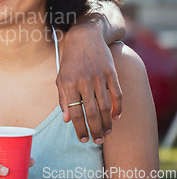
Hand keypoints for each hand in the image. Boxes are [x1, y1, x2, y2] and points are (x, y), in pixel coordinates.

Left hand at [57, 25, 121, 144]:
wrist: (85, 37)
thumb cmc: (71, 61)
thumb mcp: (61, 77)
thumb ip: (63, 99)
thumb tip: (66, 120)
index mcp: (68, 83)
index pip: (75, 111)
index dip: (79, 127)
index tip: (83, 139)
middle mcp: (83, 80)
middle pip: (91, 111)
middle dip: (95, 129)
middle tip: (97, 141)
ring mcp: (98, 76)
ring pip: (105, 105)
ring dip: (107, 122)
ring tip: (107, 133)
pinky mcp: (110, 72)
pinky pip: (117, 94)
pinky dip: (118, 107)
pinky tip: (116, 117)